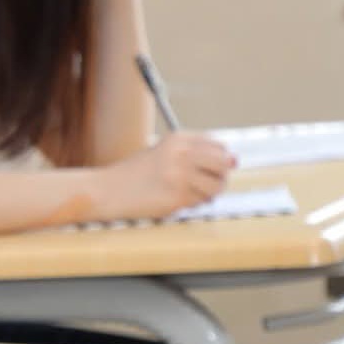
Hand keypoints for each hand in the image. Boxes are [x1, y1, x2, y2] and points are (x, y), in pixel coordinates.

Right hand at [95, 132, 233, 219]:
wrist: (107, 190)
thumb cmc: (135, 174)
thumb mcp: (164, 154)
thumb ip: (197, 155)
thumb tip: (236, 160)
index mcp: (178, 138)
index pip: (218, 145)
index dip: (216, 160)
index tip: (204, 168)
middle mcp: (182, 153)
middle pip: (224, 163)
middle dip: (219, 176)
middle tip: (203, 183)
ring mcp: (180, 174)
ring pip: (217, 186)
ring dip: (207, 194)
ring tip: (187, 194)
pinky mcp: (177, 195)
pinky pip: (200, 202)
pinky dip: (192, 204)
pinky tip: (173, 200)